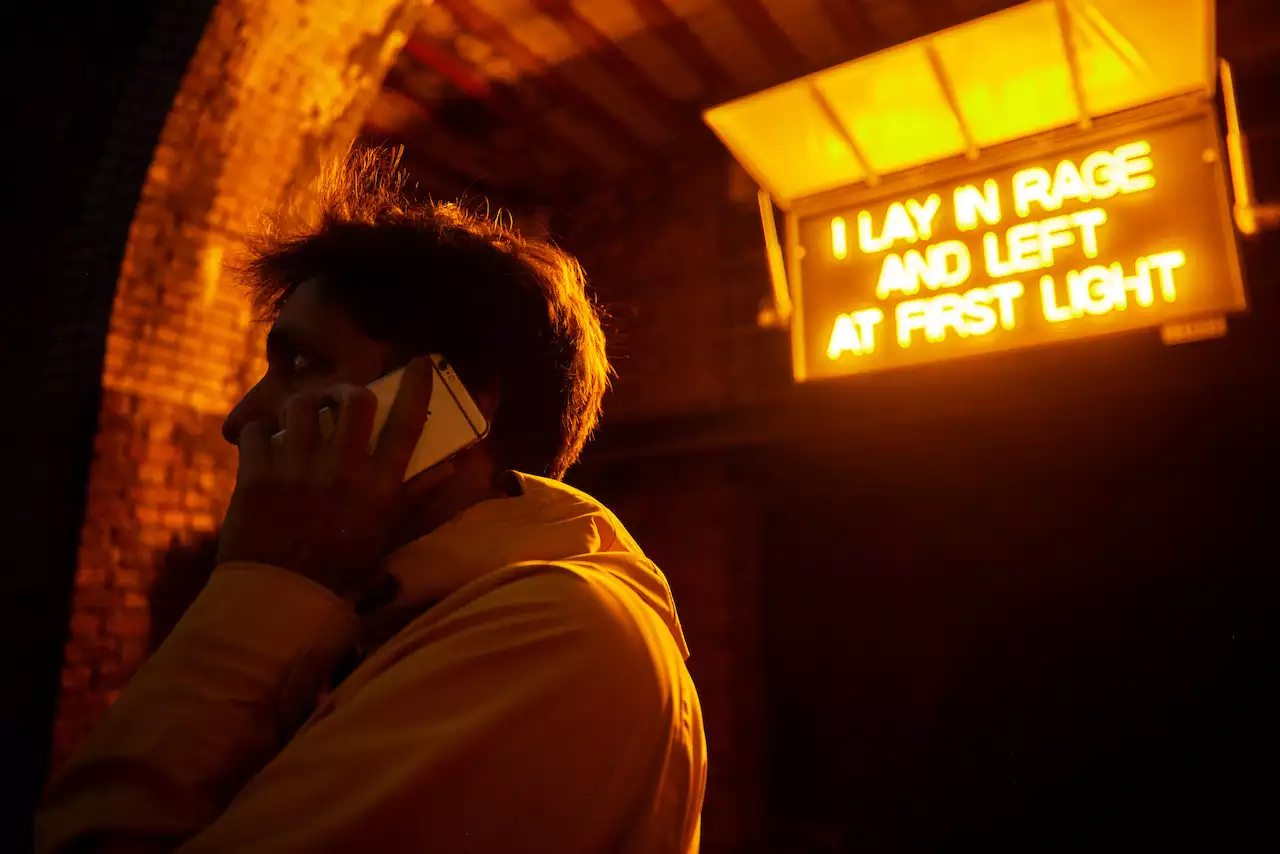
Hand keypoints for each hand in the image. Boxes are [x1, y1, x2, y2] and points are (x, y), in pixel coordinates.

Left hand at [216, 357, 451, 600]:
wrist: (279, 597)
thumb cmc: (339, 567)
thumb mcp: (386, 533)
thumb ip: (417, 495)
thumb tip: (450, 465)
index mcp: (378, 488)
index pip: (406, 424)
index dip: (417, 388)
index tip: (419, 364)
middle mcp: (342, 473)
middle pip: (355, 400)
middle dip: (348, 393)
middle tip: (340, 400)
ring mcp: (297, 472)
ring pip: (301, 405)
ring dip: (303, 407)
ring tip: (301, 420)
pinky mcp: (257, 476)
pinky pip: (258, 430)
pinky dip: (260, 434)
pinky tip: (266, 446)